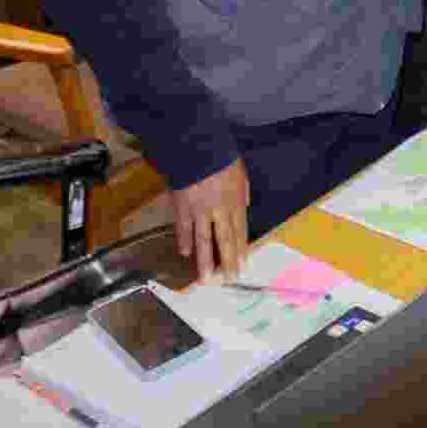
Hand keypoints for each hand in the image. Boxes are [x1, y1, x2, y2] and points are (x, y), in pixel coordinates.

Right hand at [170, 158, 249, 280]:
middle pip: (225, 240)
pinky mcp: (182, 208)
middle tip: (230, 278)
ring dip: (206, 260)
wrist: (196, 149)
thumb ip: (243, 192)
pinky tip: (185, 253)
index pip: (240, 230)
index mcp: (235, 201)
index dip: (241, 249)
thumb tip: (244, 206)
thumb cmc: (220, 157)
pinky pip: (183, 228)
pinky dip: (184, 241)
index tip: (242, 264)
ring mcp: (200, 211)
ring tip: (207, 278)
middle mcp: (219, 210)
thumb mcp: (240, 173)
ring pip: (203, 240)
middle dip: (228, 261)